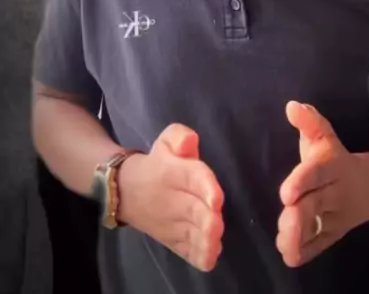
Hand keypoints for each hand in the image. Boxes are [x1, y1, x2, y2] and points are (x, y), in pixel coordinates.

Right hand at [117, 123, 224, 271]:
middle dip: (205, 219)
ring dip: (202, 240)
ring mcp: (170, 222)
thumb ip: (180, 136)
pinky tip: (208, 259)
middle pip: (191, 209)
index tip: (216, 199)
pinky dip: (195, 256)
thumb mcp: (166, 141)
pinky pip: (182, 250)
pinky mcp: (170, 239)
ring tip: (214, 244)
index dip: (204, 187)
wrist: (124, 190)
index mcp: (173, 171)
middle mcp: (172, 199)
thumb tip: (190, 142)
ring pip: (188, 233)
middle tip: (216, 225)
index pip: (191, 177)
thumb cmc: (156, 163)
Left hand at [276, 102, 368, 266]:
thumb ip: (309, 123)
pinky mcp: (335, 233)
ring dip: (301, 235)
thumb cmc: (338, 158)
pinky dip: (306, 251)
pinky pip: (321, 245)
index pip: (317, 172)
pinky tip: (289, 254)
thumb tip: (292, 106)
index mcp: (333, 166)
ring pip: (319, 228)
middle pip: (317, 203)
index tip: (286, 193)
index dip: (302, 181)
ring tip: (283, 241)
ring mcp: (337, 215)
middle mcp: (336, 192)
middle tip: (284, 217)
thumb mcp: (325, 138)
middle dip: (300, 214)